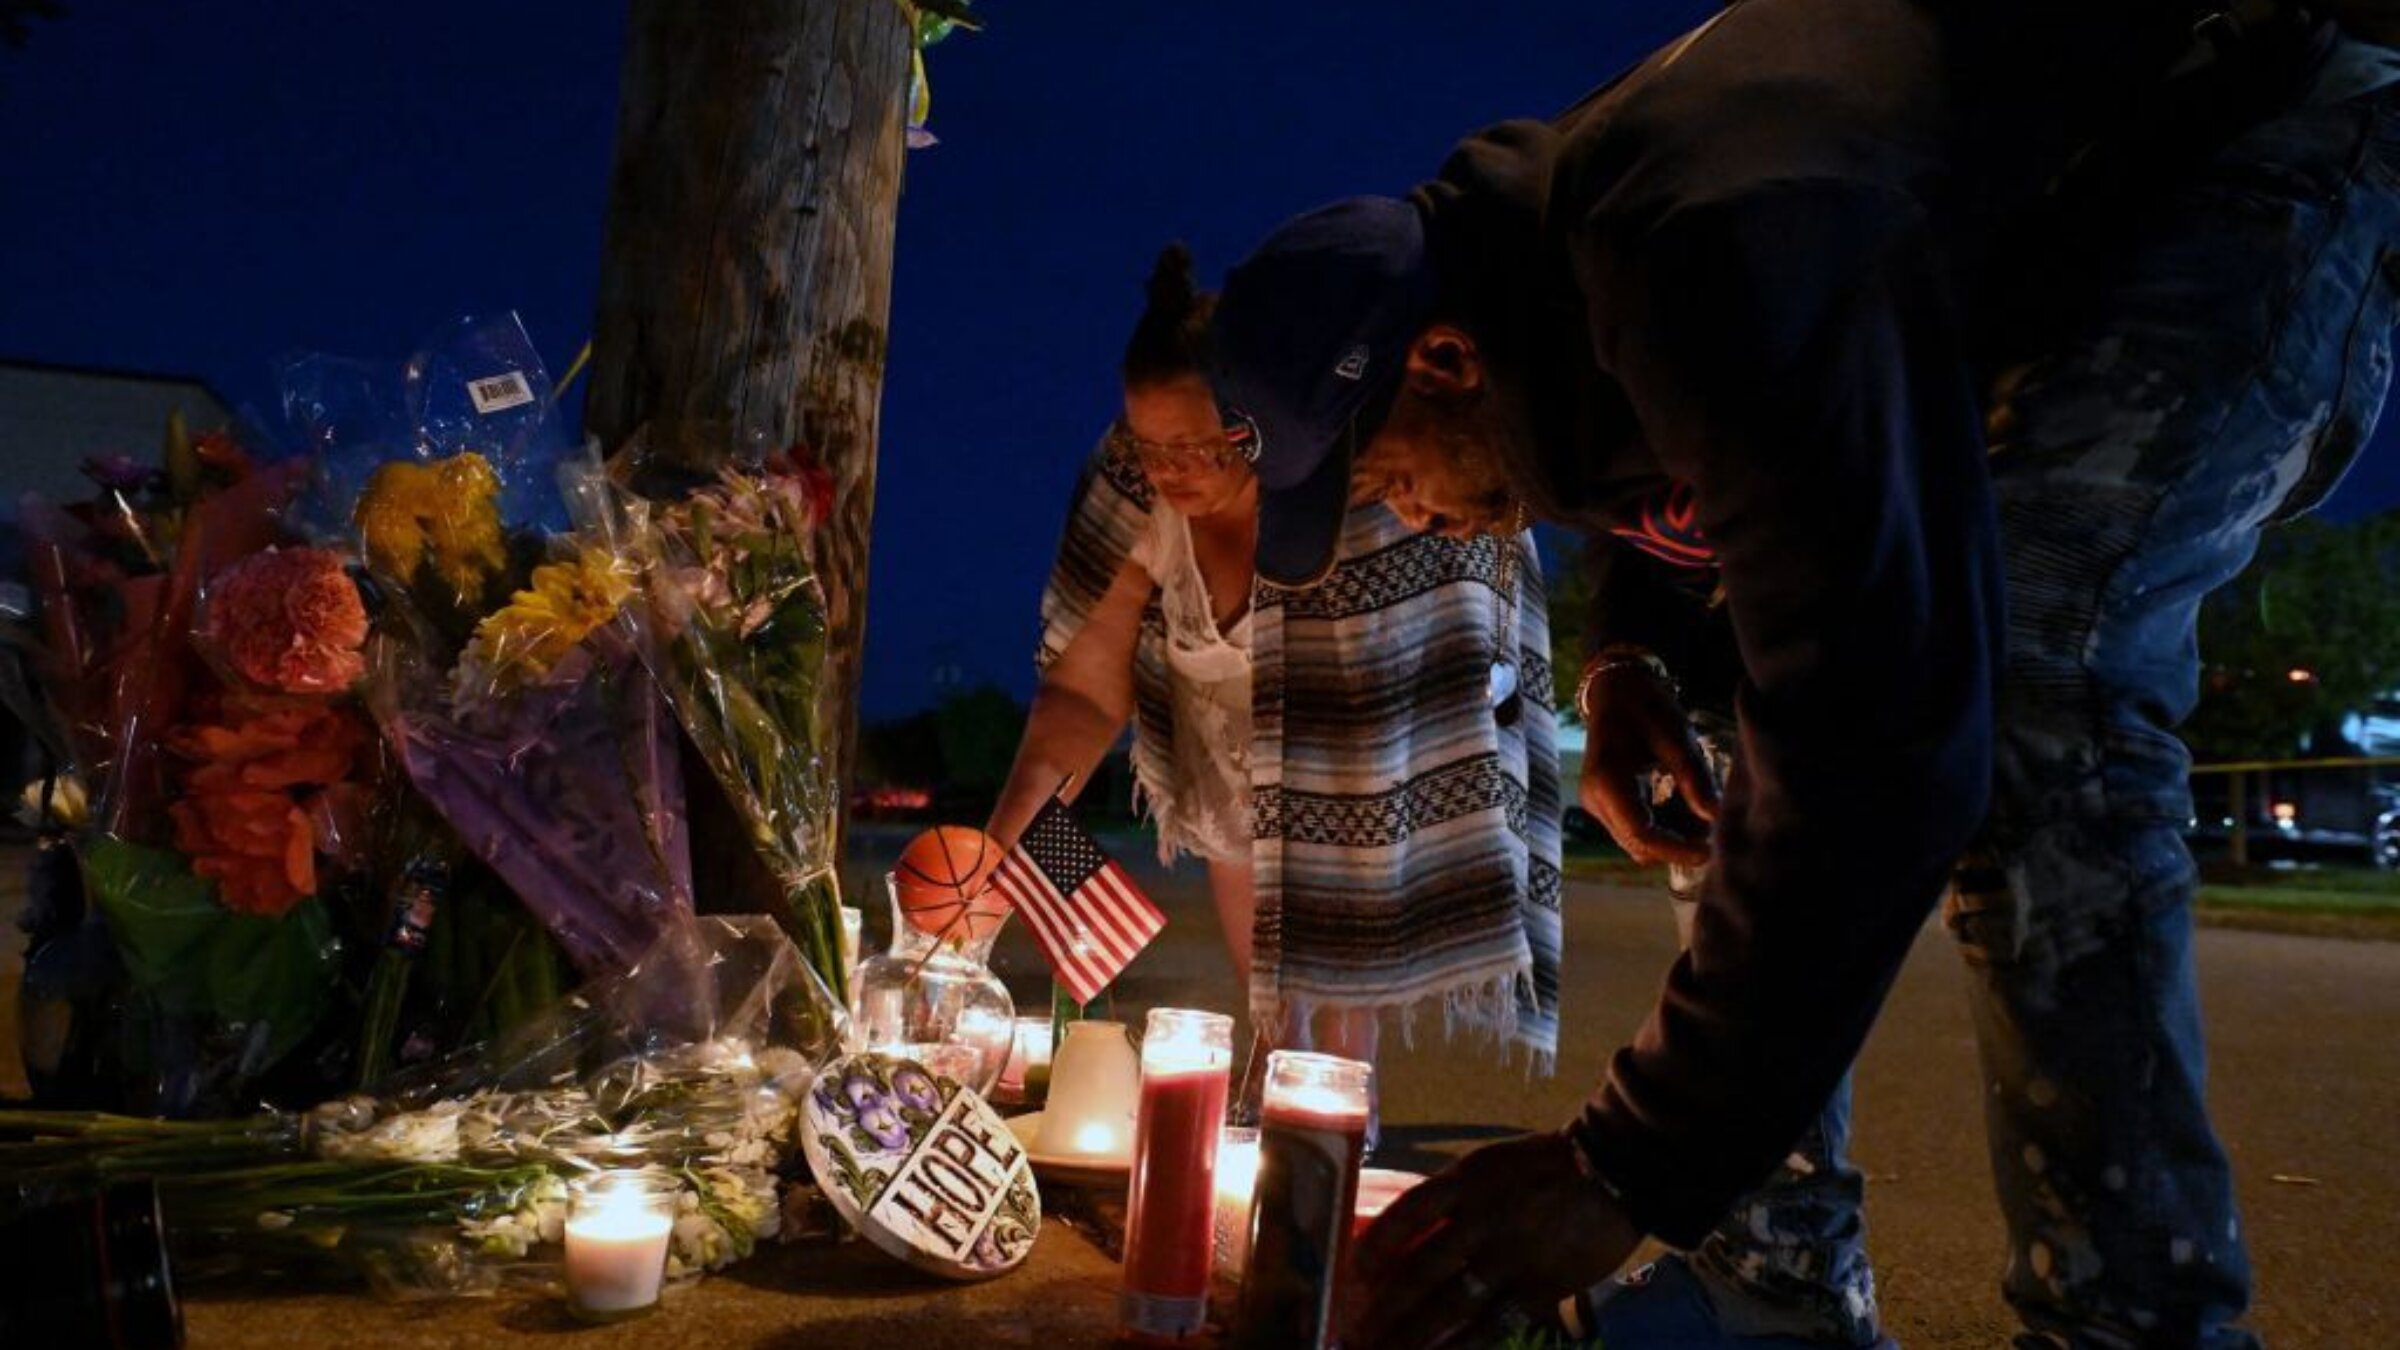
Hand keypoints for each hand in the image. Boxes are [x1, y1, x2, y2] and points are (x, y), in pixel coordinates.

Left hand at [1343, 1131, 1642, 1349]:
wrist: (1609, 1172)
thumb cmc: (1541, 1166)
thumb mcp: (1487, 1166)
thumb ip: (1450, 1197)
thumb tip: (1406, 1234)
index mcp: (1466, 1182)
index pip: (1407, 1214)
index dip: (1377, 1245)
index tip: (1353, 1270)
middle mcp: (1483, 1220)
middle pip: (1422, 1269)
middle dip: (1386, 1304)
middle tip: (1356, 1328)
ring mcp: (1511, 1258)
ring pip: (1451, 1304)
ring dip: (1413, 1333)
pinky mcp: (1537, 1288)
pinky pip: (1491, 1323)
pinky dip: (1460, 1344)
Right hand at [1578, 660, 1716, 866]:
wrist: (1615, 689)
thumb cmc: (1645, 706)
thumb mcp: (1676, 737)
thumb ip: (1695, 779)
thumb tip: (1715, 818)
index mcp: (1607, 781)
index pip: (1642, 834)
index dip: (1677, 850)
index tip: (1711, 851)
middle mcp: (1595, 799)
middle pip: (1640, 844)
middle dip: (1678, 844)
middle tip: (1713, 830)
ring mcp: (1597, 804)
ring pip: (1639, 840)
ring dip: (1673, 835)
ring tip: (1702, 812)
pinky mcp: (1605, 805)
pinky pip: (1636, 828)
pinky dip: (1664, 824)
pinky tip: (1685, 804)